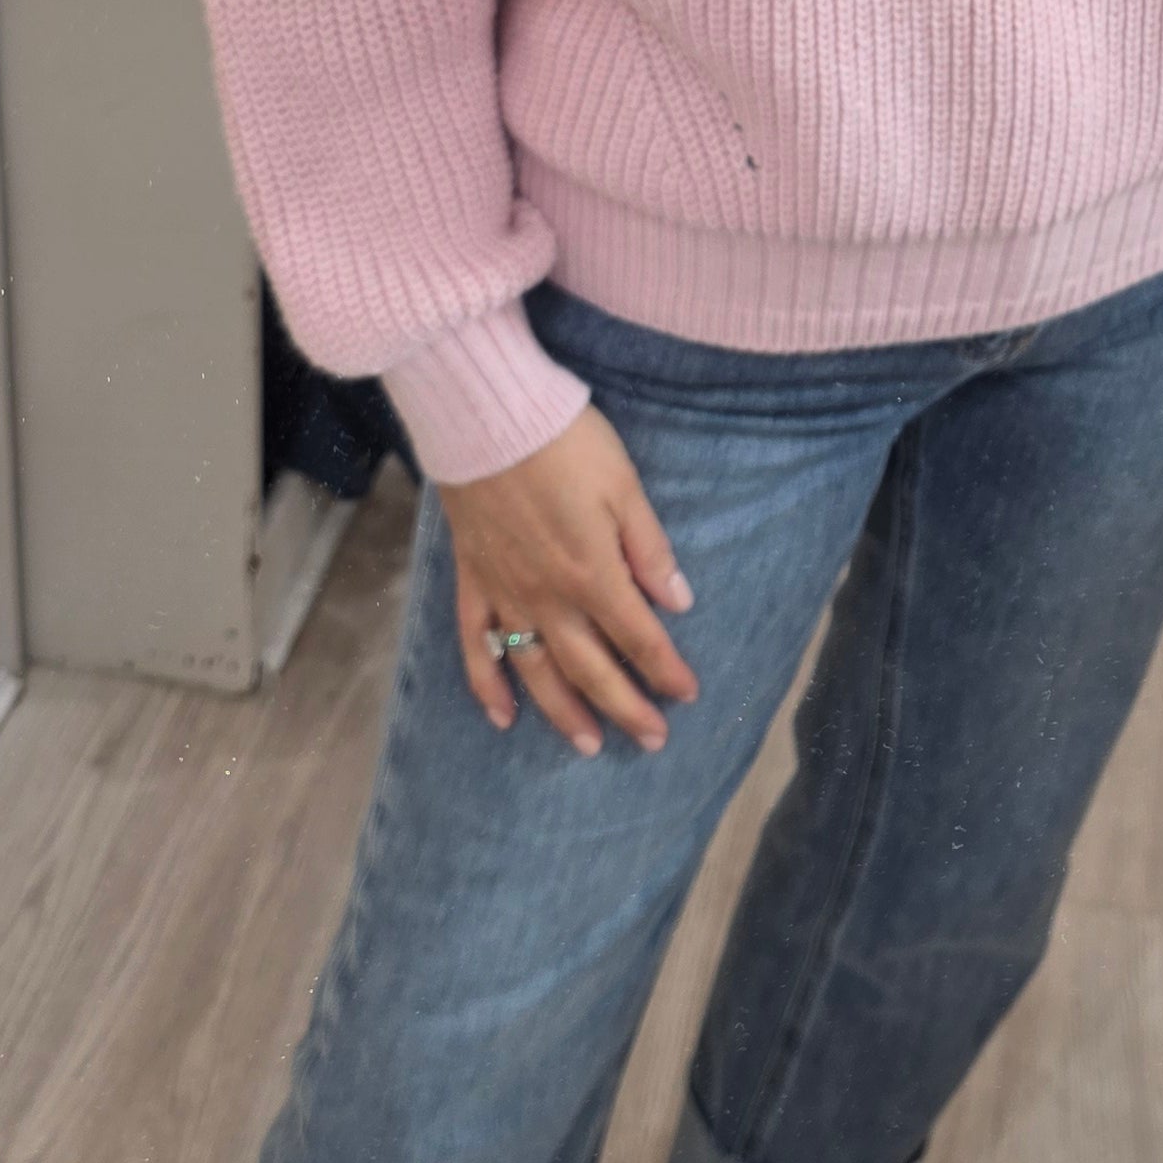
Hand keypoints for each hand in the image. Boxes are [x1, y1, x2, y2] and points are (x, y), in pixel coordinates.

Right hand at [443, 404, 698, 756]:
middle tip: (653, 741)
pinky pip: (476, 644)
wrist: (486, 417)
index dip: (667, 670)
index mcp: (594, 574)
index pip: (640, 637)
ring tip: (590, 745)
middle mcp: (548, 597)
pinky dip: (487, 684)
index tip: (689, 695)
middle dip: (626, 708)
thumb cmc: (565, 443)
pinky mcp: (473, 578)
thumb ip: (650, 550)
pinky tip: (502, 716)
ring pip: (537, 670)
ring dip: (564, 713)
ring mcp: (506, 592)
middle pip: (592, 668)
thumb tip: (679, 603)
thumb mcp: (625, 487)